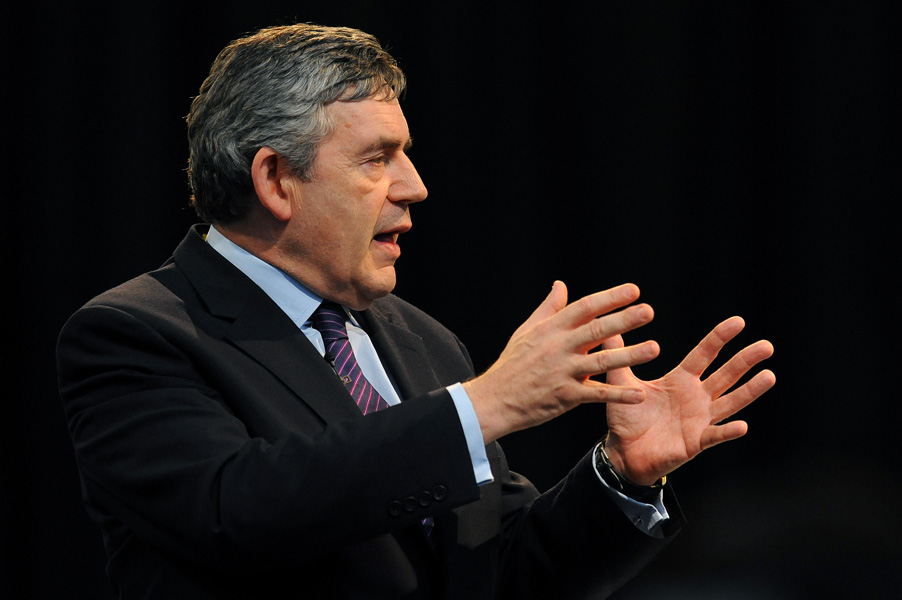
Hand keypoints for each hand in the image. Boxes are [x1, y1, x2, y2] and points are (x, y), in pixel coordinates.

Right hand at [464, 281, 659, 443]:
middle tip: (648, 311)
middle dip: (624, 320)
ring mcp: (563, 372)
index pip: (584, 308)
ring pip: (601, 361)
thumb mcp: (527, 331)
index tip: (633, 290)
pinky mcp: (566, 396)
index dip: (609, 298)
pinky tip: (639, 395)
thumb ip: (548, 308)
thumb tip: (560, 284)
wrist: (495, 398)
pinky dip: (618, 396)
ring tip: (654, 348)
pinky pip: (597, 395)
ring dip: (629, 355)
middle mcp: (559, 347)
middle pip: (596, 330)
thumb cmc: (512, 363)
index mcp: (551, 329)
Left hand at [602, 316, 775, 485]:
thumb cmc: (626, 417)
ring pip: (730, 402)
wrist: (622, 452)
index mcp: (680, 380)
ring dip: (749, 391)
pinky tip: (742, 425)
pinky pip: (715, 435)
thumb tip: (609, 327)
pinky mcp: (696, 442)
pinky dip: (728, 431)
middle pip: (725, 375)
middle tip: (766, 345)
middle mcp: (696, 397)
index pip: (704, 354)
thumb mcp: (621, 382)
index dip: (719, 338)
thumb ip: (619, 355)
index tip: (738, 322)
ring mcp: (700, 420)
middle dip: (745, 360)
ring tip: (769, 376)